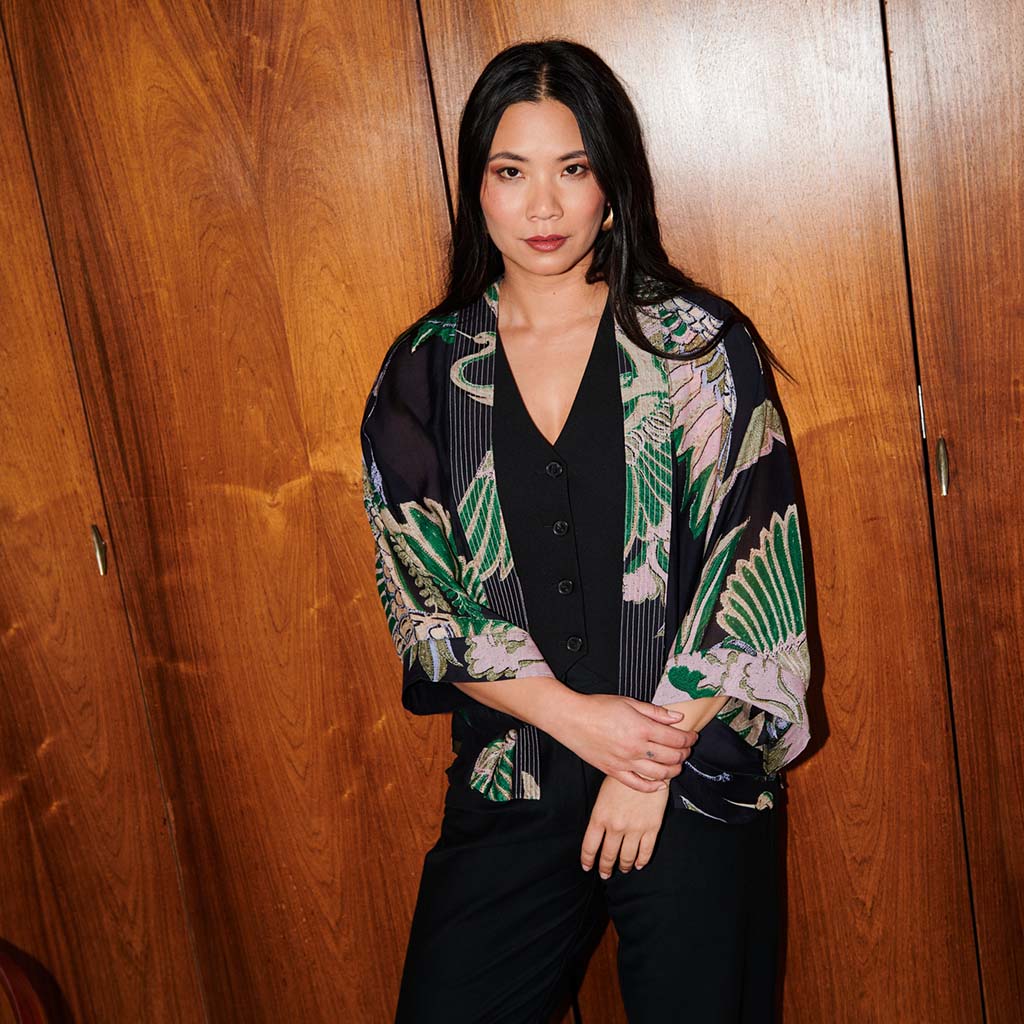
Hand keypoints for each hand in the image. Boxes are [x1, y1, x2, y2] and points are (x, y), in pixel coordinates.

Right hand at [549, 693, 697, 792]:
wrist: (571, 718)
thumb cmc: (598, 707)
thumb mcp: (628, 702)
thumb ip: (655, 712)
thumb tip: (677, 718)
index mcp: (641, 728)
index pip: (675, 739)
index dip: (689, 738)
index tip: (692, 736)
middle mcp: (636, 748)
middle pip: (671, 757)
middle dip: (684, 754)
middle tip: (687, 749)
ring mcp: (625, 762)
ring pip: (659, 774)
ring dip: (674, 771)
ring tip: (677, 765)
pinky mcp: (614, 771)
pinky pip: (638, 785)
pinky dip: (653, 787)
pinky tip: (661, 783)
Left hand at [581, 775, 669, 877]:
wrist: (646, 769)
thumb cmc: (622, 778)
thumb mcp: (603, 794)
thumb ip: (600, 815)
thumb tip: (599, 832)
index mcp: (600, 816)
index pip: (590, 847)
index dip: (588, 860)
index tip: (587, 867)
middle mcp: (616, 826)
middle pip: (608, 856)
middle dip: (605, 867)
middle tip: (605, 873)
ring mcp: (634, 829)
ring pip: (627, 857)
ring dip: (623, 866)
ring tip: (622, 869)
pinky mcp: (652, 828)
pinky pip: (645, 852)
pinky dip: (641, 861)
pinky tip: (638, 863)